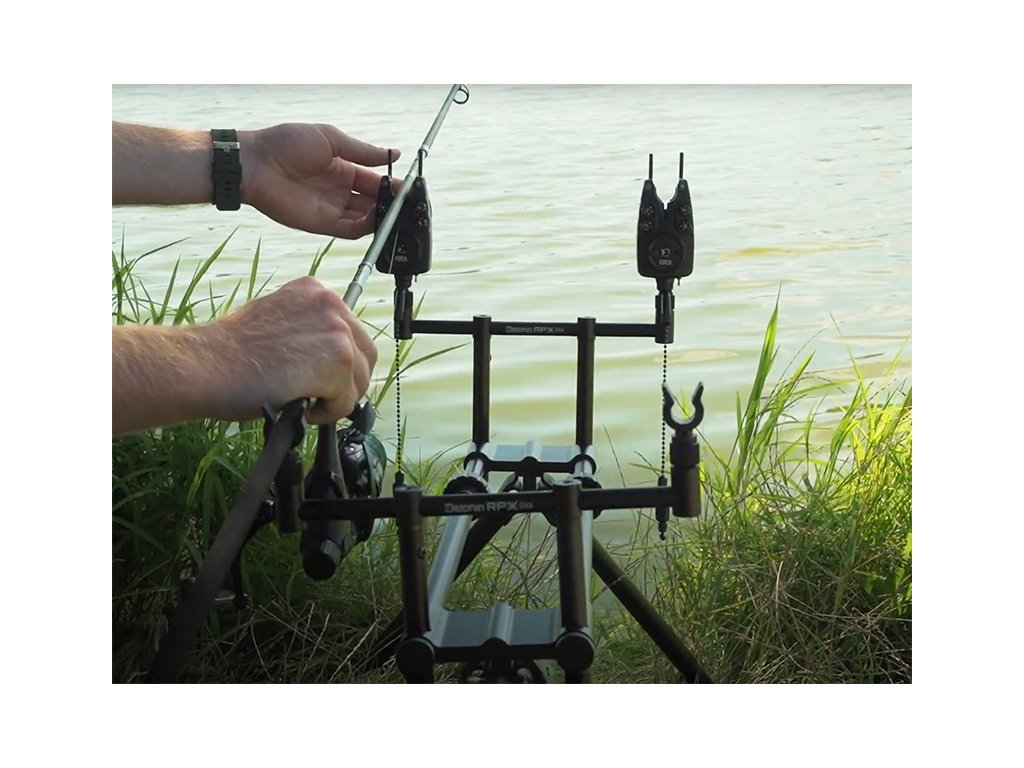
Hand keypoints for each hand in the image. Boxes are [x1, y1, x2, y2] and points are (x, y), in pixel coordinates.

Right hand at [204, 276, 378, 423]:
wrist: (206, 366)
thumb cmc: (231, 354)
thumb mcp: (277, 323)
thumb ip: (309, 332)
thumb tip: (333, 360)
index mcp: (315, 291)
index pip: (352, 333)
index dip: (340, 364)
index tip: (321, 378)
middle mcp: (330, 303)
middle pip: (366, 357)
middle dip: (345, 383)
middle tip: (316, 397)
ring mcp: (337, 330)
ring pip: (359, 382)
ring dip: (334, 399)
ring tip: (301, 399)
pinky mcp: (338, 360)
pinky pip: (347, 401)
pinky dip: (326, 414)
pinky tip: (299, 406)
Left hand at [240, 123, 399, 238]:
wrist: (255, 163)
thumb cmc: (287, 143)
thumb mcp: (331, 139)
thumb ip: (362, 151)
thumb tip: (394, 153)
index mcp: (344, 169)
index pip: (376, 181)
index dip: (393, 184)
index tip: (411, 186)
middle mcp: (340, 191)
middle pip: (374, 202)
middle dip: (393, 203)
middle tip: (411, 203)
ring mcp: (332, 209)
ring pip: (366, 218)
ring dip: (383, 216)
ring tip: (399, 212)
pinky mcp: (322, 224)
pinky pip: (351, 230)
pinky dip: (367, 228)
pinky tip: (377, 219)